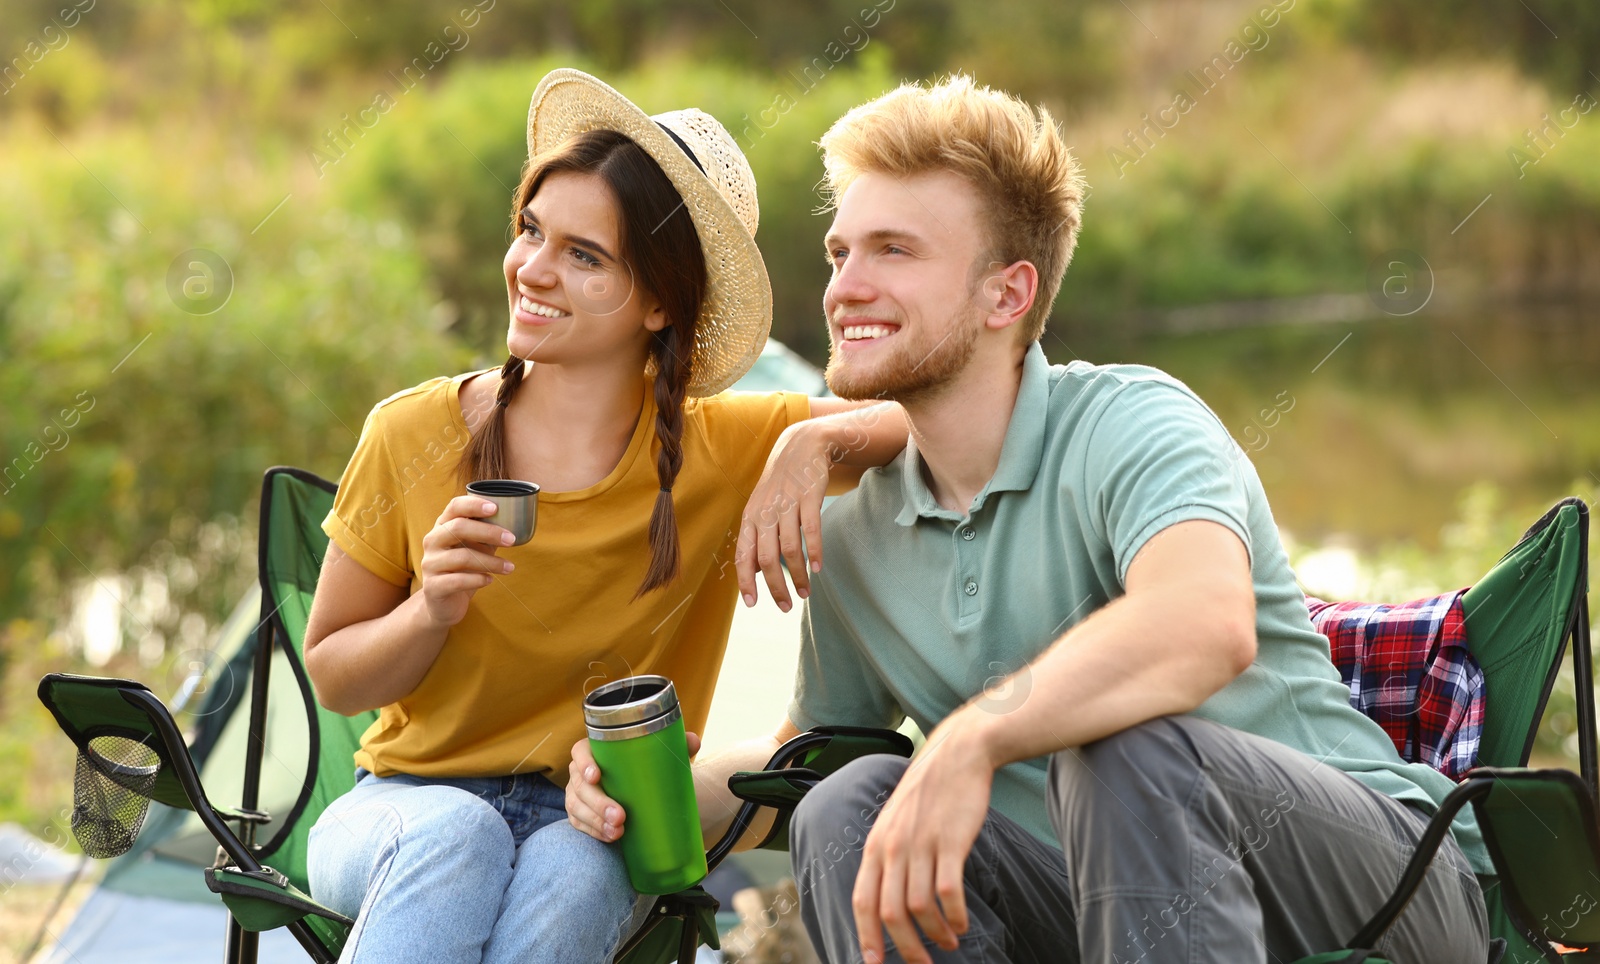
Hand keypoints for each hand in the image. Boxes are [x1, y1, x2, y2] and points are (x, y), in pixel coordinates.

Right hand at [418, 495, 514, 627]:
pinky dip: (478, 579)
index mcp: (442, 526)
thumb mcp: (475, 547)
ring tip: (509, 567)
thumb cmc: (463, 569)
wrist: (444, 603)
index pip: (454, 507)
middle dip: (488, 532)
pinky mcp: (432, 587)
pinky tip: (490, 580)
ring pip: (462, 557)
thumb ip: (487, 534)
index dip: (473, 505)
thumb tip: (513, 520)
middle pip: (458, 528)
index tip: (495, 508)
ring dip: (491, 562)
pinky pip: (458, 581)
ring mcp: (430, 564)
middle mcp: (432, 541)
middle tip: (511, 540)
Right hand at [567, 731, 701, 842]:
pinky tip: (610, 837)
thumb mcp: (658, 755)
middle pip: (580, 786)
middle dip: (598, 803)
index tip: (596, 776)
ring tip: (617, 832)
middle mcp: (581, 771)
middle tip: (620, 816)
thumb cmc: (643, 767)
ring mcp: (577, 794)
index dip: (584, 763)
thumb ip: (675, 745)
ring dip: (597, 822)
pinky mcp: (578, 814)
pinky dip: (594, 832)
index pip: (580, 752)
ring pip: (578, 807)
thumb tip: (694, 741)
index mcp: (595, 751)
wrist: (636, 789)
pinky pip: (579, 824)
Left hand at [737, 422, 832, 611]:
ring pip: (789, 549)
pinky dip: (814, 552)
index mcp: (750, 517)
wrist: (801, 446)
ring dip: (798, 576)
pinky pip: (811, 530)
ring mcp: (787, 504)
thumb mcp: (761, 507)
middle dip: (775, 587)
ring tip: (805, 593)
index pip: (743, 555)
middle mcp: (765, 512)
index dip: (745, 581)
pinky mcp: (808, 497)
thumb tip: (755, 571)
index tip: (752, 604)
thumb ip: (757, 537)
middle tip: (785, 606)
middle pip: (766, 558)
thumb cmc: (780, 484)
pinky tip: (818, 568)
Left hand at [853, 718, 994, 963]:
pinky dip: (955, 917)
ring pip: (920, 908)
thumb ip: (888, 854)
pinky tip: (962, 925)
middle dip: (906, 948)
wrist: (958, 752)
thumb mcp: (895, 820)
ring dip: (935, 935)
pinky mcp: (950, 842)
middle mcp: (893, 847)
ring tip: (949, 944)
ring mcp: (921, 844)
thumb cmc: (929, 791)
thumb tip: (888, 897)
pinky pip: (949, 893)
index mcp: (876, 844)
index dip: (867, 937)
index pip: (862, 901)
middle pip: (890, 912)